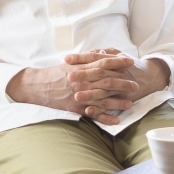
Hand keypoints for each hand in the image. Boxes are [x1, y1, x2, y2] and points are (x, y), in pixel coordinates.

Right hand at [7, 48, 127, 115]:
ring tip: (131, 103)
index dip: (118, 62)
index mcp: (82, 69)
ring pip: (103, 99)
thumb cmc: (55, 73)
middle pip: (107, 82)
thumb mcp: (71, 63)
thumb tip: (104, 53)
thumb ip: (88, 58)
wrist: (37, 86)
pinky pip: (93, 115)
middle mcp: (82, 82)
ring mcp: (80, 96)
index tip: (130, 60)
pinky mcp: (76, 108)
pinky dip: (105, 118)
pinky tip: (116, 120)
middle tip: (136, 84)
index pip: (103, 63)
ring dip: (118, 102)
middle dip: (123, 83)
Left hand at [78, 53, 169, 124]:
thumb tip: (91, 52)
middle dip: (84, 75)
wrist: (149, 77)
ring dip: (90, 94)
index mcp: (113, 60)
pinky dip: (99, 109)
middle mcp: (116, 73)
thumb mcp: (118, 54)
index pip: (94, 57)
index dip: (81, 58)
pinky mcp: (122, 99)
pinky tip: (88, 111)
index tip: (67, 59)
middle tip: (69, 77)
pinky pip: (109, 105)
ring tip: (76, 97)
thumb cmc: (129, 65)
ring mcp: (120, 87)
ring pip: (103, 91)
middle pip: (98, 73)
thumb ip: (104, 53)